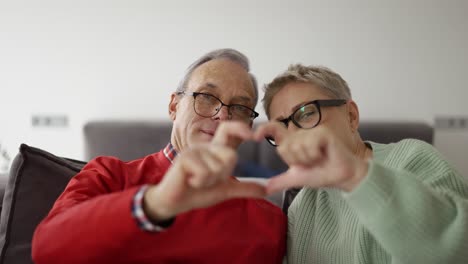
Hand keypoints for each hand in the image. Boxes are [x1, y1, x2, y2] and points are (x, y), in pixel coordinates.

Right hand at [144, 122, 264, 220]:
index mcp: (214, 150)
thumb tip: (266, 190)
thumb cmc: (197, 192)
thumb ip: (244, 188)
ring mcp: (194, 150)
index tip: (254, 136)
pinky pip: (205, 173)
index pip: (228, 130)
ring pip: (217, 168)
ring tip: (195, 180)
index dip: (240, 128)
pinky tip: (189, 181)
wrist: (175, 202)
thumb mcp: (224, 190)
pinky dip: (199, 182)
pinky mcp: (185, 158)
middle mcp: (205, 147)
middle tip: (207, 179)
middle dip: (223, 174)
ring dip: (209, 182)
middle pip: (231, 156)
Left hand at [254, 122, 368, 193]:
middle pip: (284, 147)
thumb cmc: (322, 175)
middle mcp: (300, 135)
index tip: (254, 137)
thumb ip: (281, 181)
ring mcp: (311, 132)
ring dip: (307, 159)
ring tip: (318, 159)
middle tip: (310, 163)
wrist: (341, 177)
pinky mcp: (322, 132)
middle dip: (296, 161)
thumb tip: (266, 189)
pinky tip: (324, 155)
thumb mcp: (297, 178)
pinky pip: (308, 145)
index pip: (274, 130)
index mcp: (293, 142)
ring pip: (296, 146)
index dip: (263, 130)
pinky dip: (315, 155)